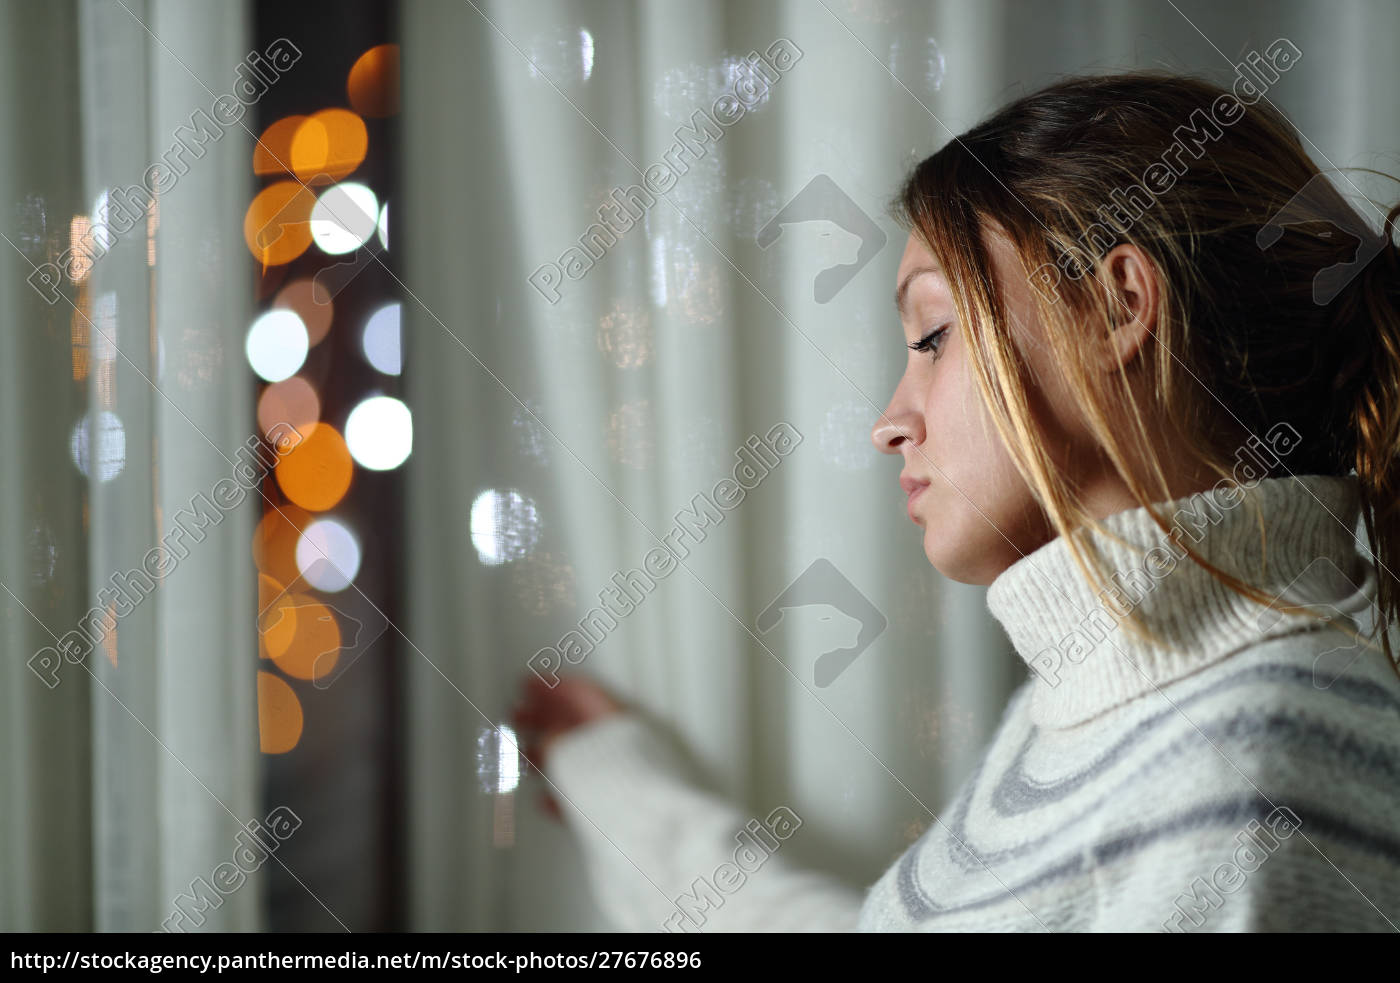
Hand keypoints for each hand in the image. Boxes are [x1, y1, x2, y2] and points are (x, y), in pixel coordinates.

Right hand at [511, 674, 624, 820]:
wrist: (646, 831)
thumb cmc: (618, 788)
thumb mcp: (571, 755)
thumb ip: (555, 740)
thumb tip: (547, 738)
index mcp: (618, 720)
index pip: (581, 692)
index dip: (551, 687)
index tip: (529, 685)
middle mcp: (627, 742)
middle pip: (581, 723)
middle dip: (547, 719)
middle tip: (520, 717)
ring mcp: (628, 773)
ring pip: (584, 758)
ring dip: (553, 755)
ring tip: (527, 758)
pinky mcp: (624, 804)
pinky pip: (589, 790)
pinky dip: (566, 789)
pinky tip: (548, 799)